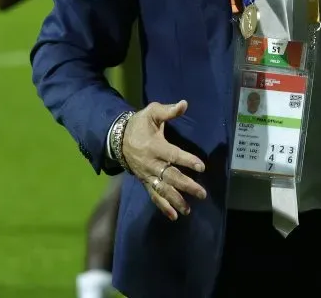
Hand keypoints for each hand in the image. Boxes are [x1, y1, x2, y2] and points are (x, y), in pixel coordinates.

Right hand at [121, 101, 206, 219]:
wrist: (117, 139)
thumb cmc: (139, 125)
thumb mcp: (151, 113)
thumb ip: (168, 111)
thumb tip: (184, 104)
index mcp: (154, 146)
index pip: (173, 155)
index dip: (187, 160)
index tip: (202, 167)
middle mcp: (151, 163)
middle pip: (170, 177)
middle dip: (187, 185)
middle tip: (202, 193)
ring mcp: (147, 175)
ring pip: (163, 190)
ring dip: (176, 200)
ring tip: (189, 210)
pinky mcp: (145, 181)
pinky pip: (154, 196)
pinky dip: (163, 207)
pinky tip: (174, 216)